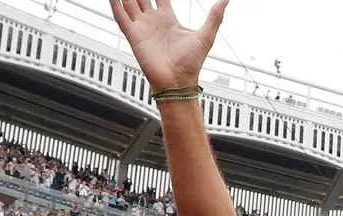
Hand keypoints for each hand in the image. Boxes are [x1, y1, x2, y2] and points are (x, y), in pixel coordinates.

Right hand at [109, 0, 227, 91]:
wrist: (179, 80)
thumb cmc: (192, 63)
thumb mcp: (206, 35)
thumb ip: (215, 16)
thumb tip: (226, 0)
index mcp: (169, 19)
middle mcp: (153, 21)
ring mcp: (142, 28)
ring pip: (129, 2)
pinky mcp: (133, 35)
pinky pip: (120, 16)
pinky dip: (115, 4)